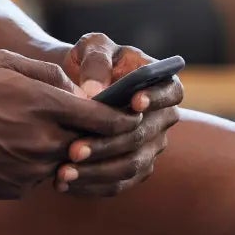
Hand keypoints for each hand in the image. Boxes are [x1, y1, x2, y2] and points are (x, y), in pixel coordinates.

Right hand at [0, 49, 140, 199]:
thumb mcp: (4, 62)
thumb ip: (48, 73)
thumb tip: (79, 90)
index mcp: (42, 104)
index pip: (102, 119)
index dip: (122, 120)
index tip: (131, 118)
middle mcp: (40, 140)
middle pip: (87, 145)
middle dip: (92, 138)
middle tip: (90, 128)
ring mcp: (27, 169)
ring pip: (63, 163)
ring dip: (61, 152)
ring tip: (35, 134)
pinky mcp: (14, 188)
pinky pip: (38, 178)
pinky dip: (35, 166)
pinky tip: (11, 149)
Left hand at [54, 33, 184, 197]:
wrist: (75, 84)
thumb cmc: (89, 61)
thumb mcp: (92, 48)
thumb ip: (96, 61)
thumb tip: (94, 92)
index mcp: (162, 84)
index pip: (171, 92)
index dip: (156, 98)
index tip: (133, 102)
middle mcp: (162, 119)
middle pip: (143, 136)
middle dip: (108, 144)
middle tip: (74, 150)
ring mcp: (151, 146)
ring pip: (131, 165)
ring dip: (97, 171)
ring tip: (64, 172)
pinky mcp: (134, 168)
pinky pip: (118, 184)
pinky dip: (92, 186)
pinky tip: (64, 183)